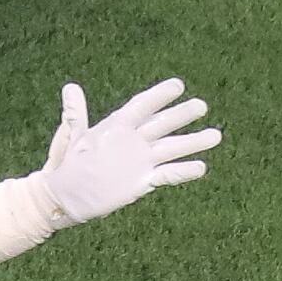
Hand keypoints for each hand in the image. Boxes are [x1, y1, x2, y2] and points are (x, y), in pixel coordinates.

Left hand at [37, 78, 221, 225]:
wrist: (65, 196)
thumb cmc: (66, 164)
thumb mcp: (71, 138)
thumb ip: (76, 114)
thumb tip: (70, 87)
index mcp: (117, 126)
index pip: (141, 107)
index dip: (158, 96)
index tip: (177, 85)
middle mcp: (134, 141)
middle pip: (161, 125)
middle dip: (181, 115)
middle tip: (201, 106)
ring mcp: (140, 161)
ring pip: (171, 148)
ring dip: (192, 142)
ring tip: (216, 135)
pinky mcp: (142, 181)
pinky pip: (166, 174)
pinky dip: (182, 171)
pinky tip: (201, 167)